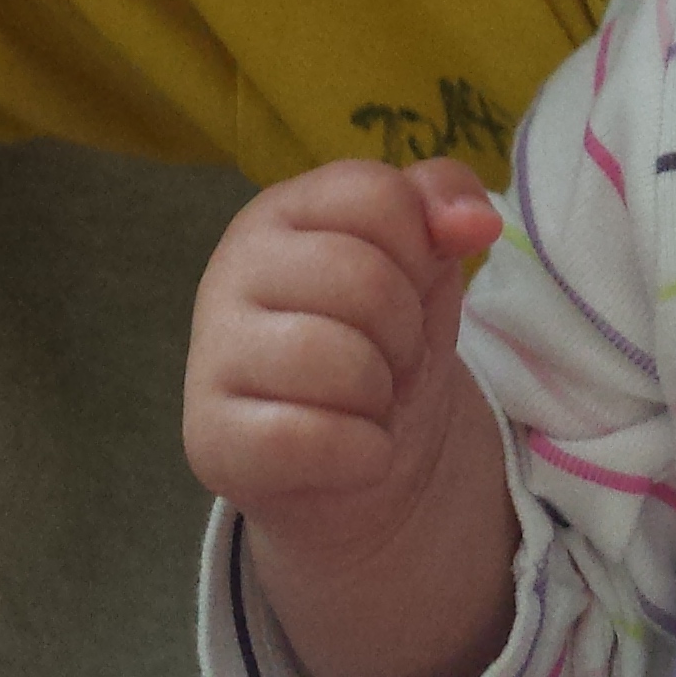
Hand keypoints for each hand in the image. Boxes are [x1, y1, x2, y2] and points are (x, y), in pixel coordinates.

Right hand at [186, 158, 517, 676]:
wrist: (361, 481)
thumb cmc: (394, 351)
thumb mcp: (428, 270)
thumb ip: (440, 209)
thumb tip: (467, 214)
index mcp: (278, 217)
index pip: (369, 195)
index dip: (415, 248)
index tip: (412, 285)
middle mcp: (226, 279)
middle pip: (362, 278)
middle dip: (403, 331)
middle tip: (388, 367)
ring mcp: (208, 365)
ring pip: (341, 356)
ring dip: (382, 395)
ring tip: (366, 409)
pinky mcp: (210, 448)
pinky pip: (316, 435)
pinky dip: (359, 454)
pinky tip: (346, 458)